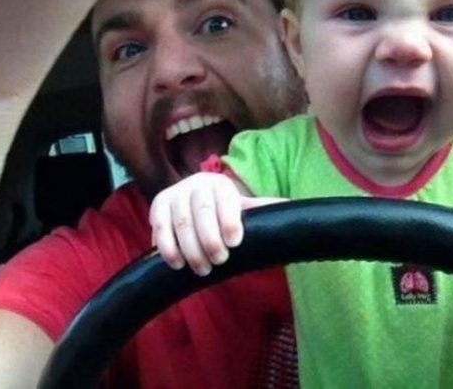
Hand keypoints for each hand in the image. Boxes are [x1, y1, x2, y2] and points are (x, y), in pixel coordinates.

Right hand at [150, 172, 285, 275]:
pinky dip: (167, 246)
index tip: (235, 243)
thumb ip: (264, 209)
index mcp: (220, 185)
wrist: (194, 202)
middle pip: (201, 212)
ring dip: (190, 248)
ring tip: (202, 269)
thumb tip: (295, 208)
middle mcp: (195, 184)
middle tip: (220, 261)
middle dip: (210, 240)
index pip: (224, 200)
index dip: (229, 221)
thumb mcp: (244, 209)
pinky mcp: (157, 207)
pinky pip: (159, 226)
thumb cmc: (224, 211)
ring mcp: (174, 194)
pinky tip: (177, 263)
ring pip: (179, 221)